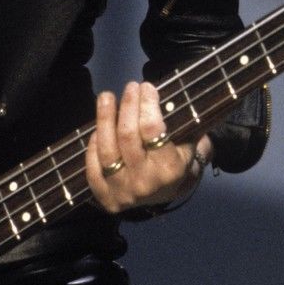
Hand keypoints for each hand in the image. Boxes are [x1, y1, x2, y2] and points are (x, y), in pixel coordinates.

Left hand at [85, 80, 210, 213]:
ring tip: (107, 97)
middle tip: (131, 87)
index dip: (146, 104)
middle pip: (127, 135)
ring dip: (104, 118)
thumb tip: (175, 98)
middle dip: (127, 105)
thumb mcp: (190, 147)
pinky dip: (94, 145)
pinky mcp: (106, 196)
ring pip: (106, 149)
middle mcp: (145, 181)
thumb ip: (186, 126)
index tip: (146, 86)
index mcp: (169, 169)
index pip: (152, 129)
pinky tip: (99, 128)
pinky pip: (93, 167)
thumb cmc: (177, 164)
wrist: (165, 198)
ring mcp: (123, 190)